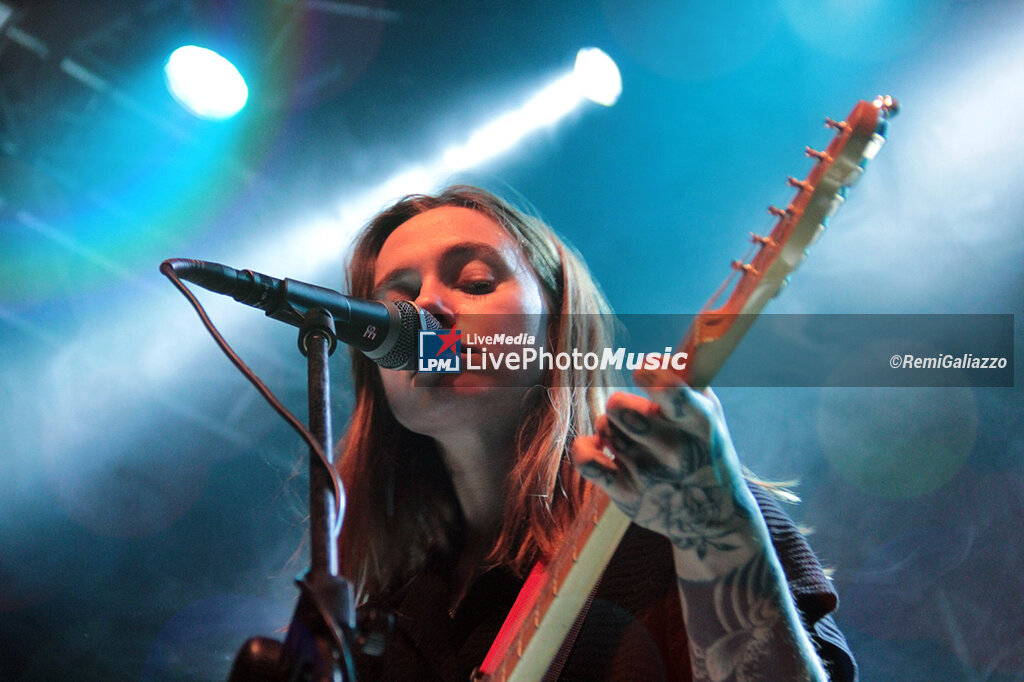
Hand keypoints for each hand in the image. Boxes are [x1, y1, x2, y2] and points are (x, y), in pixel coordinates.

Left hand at [571, 370, 756, 563]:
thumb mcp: (711, 416)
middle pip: (620, 407)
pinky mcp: (626, 495)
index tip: (643, 370)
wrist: (714, 519)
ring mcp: (648, 474)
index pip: (670, 390)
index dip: (650, 372)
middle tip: (631, 412)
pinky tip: (596, 446)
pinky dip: (583, 448)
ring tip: (628, 436)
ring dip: (610, 427)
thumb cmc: (706, 452)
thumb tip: (655, 357)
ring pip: (605, 428)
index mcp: (699, 423)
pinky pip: (586, 460)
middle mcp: (674, 449)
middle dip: (621, 402)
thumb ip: (686, 383)